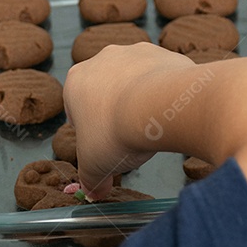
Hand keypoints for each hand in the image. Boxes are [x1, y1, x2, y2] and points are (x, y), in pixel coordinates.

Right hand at [64, 43, 192, 198]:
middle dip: (115, 112)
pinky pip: (163, 78)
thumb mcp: (95, 167)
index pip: (76, 108)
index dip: (89, 131)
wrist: (161, 106)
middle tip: (128, 138)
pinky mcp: (165, 54)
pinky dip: (165, 94)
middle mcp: (103, 59)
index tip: (103, 146)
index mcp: (76, 81)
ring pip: (135, 81)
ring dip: (141, 101)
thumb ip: (91, 180)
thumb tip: (94, 193)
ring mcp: (135, 52)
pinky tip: (170, 114)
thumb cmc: (116, 133)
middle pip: (106, 91)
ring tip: (152, 127)